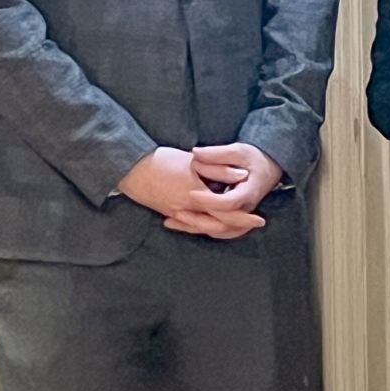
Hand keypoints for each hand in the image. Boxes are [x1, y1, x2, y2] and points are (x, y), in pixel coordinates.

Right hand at [117, 147, 264, 238]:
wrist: (131, 169)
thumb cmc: (161, 161)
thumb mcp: (192, 161)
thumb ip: (218, 170)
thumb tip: (241, 176)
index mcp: (195, 195)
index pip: (226, 213)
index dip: (244, 218)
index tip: (259, 219)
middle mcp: (187, 210)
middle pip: (218, 226)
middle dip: (237, 228)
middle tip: (253, 225)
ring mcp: (177, 215)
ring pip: (205, 229)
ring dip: (222, 229)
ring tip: (237, 225)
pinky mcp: (170, 214)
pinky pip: (191, 226)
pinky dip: (204, 227)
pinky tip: (211, 224)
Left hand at [162, 143, 283, 239]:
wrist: (270, 167)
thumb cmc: (254, 158)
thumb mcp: (238, 150)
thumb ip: (217, 154)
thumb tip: (195, 154)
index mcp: (249, 193)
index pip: (229, 203)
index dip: (209, 201)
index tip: (191, 193)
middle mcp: (246, 209)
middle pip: (222, 225)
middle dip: (197, 221)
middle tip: (175, 212)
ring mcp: (241, 217)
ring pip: (218, 231)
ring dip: (195, 228)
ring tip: (171, 221)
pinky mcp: (234, 219)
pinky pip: (217, 229)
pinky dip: (199, 228)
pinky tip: (180, 223)